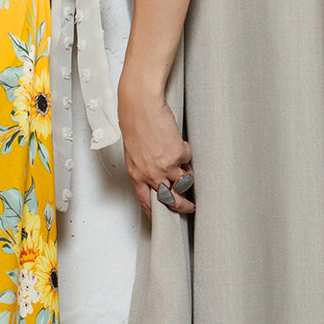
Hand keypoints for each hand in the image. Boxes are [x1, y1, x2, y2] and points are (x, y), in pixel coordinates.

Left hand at [116, 73, 193, 218]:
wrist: (141, 106)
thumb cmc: (135, 123)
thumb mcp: (134, 152)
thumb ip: (145, 167)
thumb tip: (159, 177)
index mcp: (136, 174)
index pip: (146, 202)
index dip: (156, 213)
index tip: (163, 217)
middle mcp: (150, 174)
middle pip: (170, 200)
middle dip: (183, 206)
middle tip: (190, 207)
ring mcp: (165, 166)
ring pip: (184, 182)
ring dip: (188, 178)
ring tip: (186, 169)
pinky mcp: (178, 155)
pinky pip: (188, 158)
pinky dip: (186, 151)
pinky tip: (177, 140)